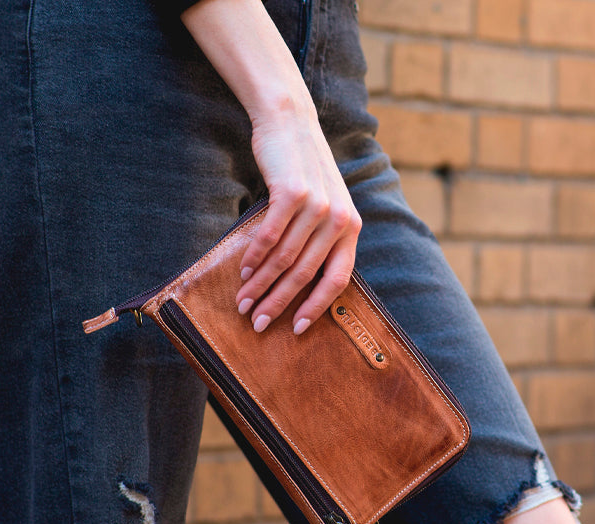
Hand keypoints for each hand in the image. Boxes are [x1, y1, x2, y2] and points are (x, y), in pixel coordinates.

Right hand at [236, 104, 360, 334]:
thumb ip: (320, 238)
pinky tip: (243, 272)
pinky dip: (254, 257)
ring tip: (243, 301)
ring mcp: (318, 206)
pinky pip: (269, 236)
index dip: (317, 307)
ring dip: (260, 284)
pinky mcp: (292, 193)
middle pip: (305, 274)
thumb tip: (297, 282)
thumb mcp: (324, 205)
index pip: (337, 279)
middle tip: (257, 323)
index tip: (297, 329)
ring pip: (284, 259)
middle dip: (279, 302)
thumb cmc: (302, 170)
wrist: (290, 123)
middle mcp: (339, 219)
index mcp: (351, 227)